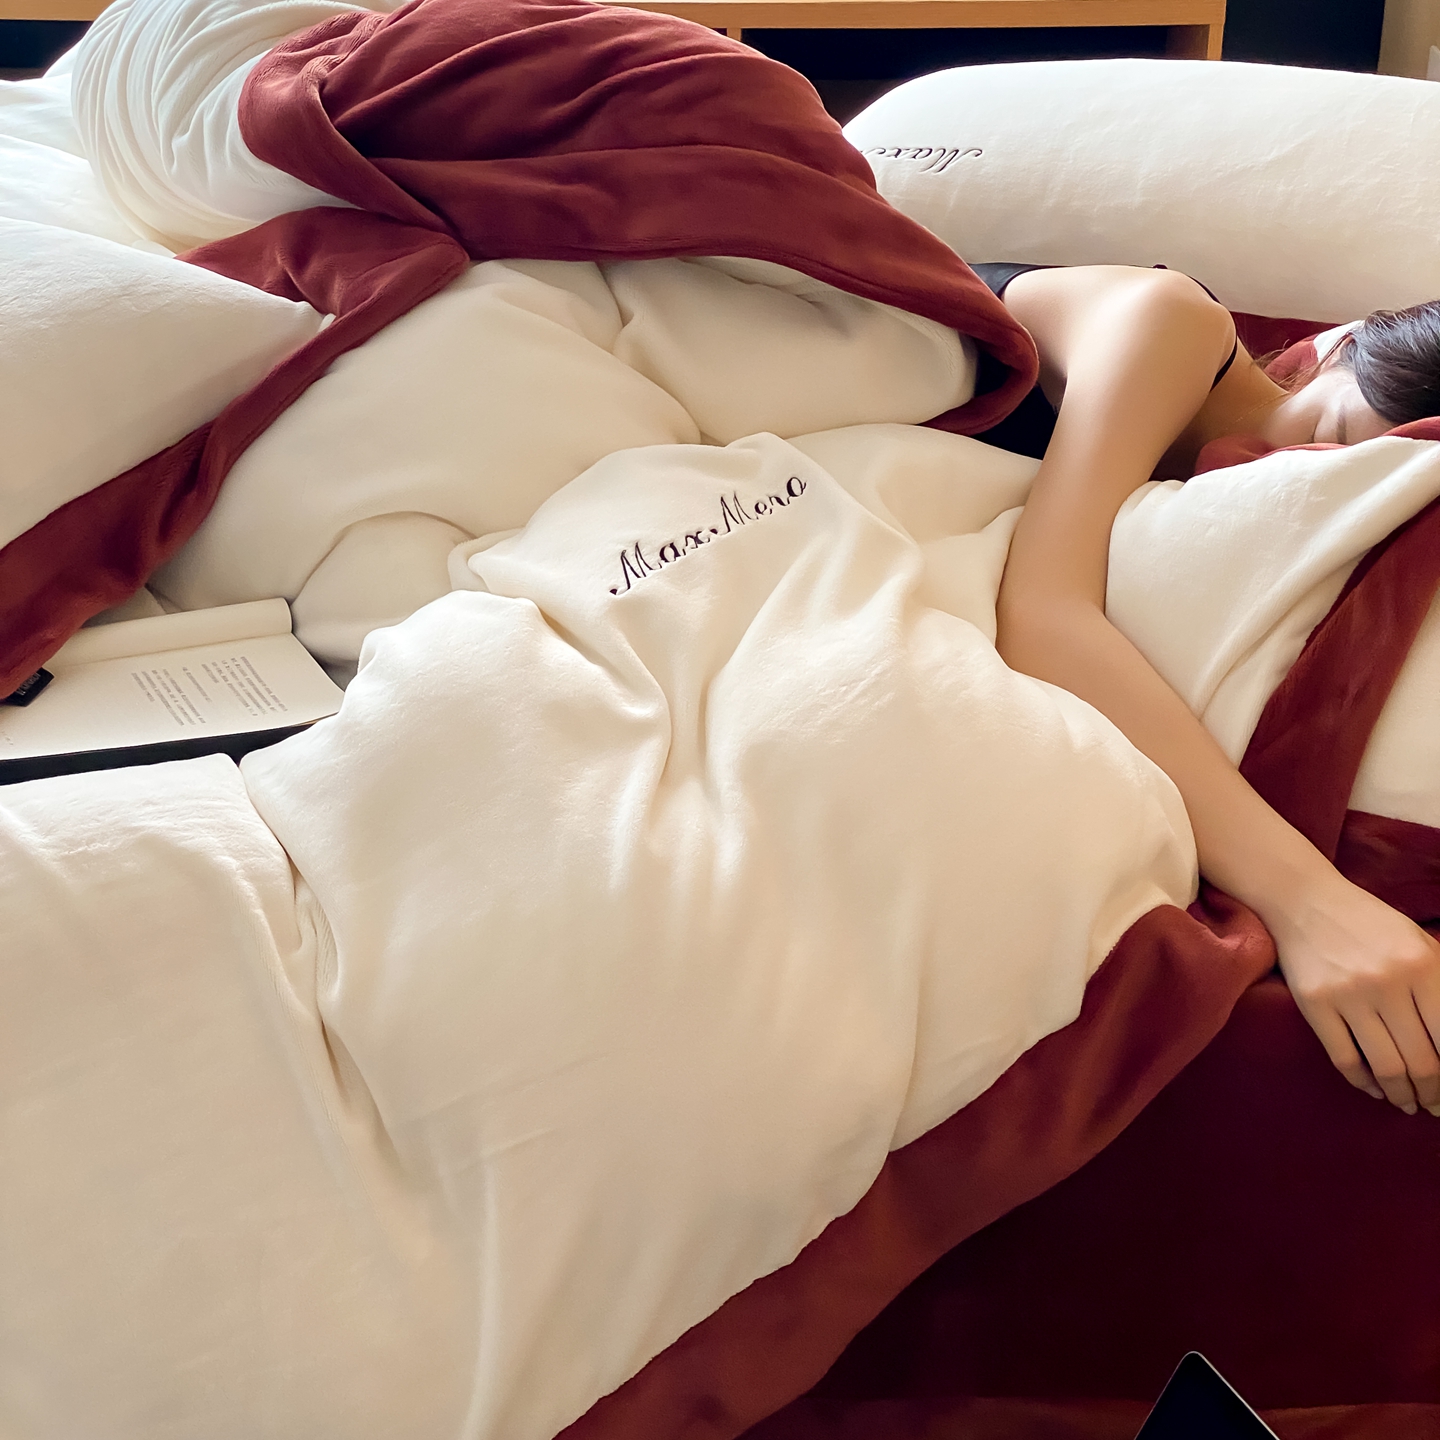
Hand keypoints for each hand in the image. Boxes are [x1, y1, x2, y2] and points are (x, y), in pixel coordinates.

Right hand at [1267, 870, 1439, 1115]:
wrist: (1305, 900)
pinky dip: (1363, 1082)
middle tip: (1434, 1105)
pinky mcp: (1314, 1003)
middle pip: (1422, 1061)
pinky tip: (1372, 1087)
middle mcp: (1388, 981)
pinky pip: (1344, 1059)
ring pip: (1386, 1067)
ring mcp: (1347, 994)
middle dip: (1433, 1094)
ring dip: (1401, 1094)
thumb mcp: (1421, 944)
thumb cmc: (1371, 924)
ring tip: (1407, 1102)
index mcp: (1423, 966)